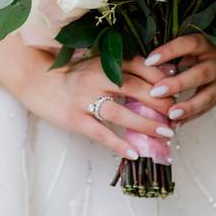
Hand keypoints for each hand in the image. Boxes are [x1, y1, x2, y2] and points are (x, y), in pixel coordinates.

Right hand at [14, 53, 177, 159]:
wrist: (37, 82)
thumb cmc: (74, 75)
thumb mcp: (98, 64)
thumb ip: (125, 68)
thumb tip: (161, 77)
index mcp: (105, 61)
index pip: (140, 66)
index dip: (162, 79)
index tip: (178, 90)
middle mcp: (97, 77)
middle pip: (136, 89)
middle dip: (161, 103)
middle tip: (178, 115)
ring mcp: (85, 99)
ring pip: (122, 112)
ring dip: (146, 124)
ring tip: (166, 134)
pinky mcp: (76, 119)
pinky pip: (101, 133)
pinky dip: (119, 143)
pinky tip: (134, 153)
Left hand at [142, 34, 215, 123]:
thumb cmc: (191, 52)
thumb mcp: (182, 48)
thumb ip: (167, 56)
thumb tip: (141, 64)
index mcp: (206, 44)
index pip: (189, 44)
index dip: (169, 52)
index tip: (148, 62)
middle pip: (201, 73)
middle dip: (178, 84)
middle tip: (156, 92)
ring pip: (209, 95)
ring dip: (189, 106)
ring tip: (171, 115)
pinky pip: (207, 109)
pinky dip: (191, 116)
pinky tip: (177, 123)